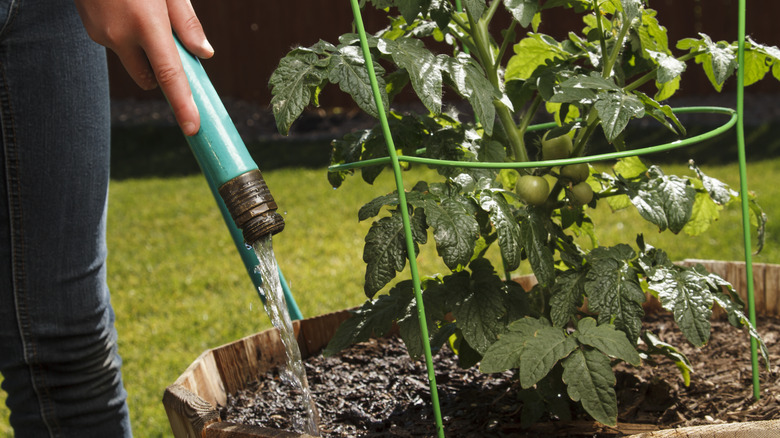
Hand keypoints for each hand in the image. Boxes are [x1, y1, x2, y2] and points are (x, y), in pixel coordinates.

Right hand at [75, 0, 213, 135]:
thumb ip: (187, 22)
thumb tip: (204, 54)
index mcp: (147, 23)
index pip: (169, 75)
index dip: (182, 104)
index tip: (192, 128)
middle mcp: (121, 34)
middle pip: (150, 78)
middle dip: (162, 74)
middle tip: (171, 49)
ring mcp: (101, 35)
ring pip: (132, 60)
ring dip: (143, 51)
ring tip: (141, 12)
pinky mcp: (90, 32)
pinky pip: (117, 45)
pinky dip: (126, 37)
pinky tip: (124, 8)